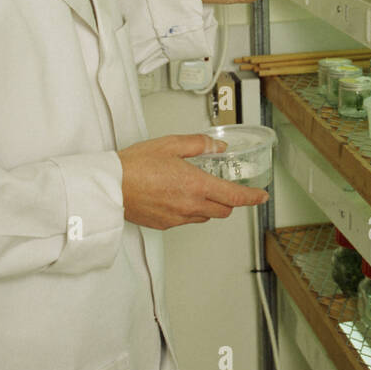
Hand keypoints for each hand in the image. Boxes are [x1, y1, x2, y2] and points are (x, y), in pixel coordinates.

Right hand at [118, 134, 268, 229]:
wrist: (108, 186)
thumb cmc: (134, 165)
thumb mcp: (170, 144)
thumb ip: (199, 144)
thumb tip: (218, 146)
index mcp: (196, 185)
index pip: (235, 197)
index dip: (252, 198)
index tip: (261, 196)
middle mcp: (190, 205)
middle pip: (224, 210)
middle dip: (230, 201)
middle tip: (225, 188)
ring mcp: (177, 218)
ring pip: (205, 217)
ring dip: (209, 206)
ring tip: (196, 190)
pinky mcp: (165, 225)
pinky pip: (187, 221)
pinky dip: (190, 211)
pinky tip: (177, 197)